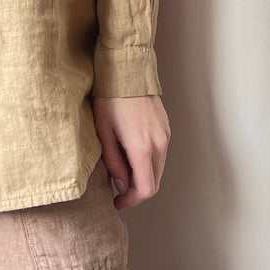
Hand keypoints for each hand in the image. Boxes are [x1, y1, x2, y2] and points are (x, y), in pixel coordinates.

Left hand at [91, 94, 169, 210]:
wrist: (127, 69)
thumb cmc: (110, 97)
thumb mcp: (103, 131)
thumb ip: (113, 162)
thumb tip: (121, 183)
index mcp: (143, 148)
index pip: (145, 189)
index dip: (131, 201)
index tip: (117, 201)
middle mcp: (159, 144)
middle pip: (154, 181)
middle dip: (137, 189)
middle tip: (117, 187)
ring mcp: (165, 134)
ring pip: (158, 168)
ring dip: (143, 175)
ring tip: (122, 167)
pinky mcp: (165, 127)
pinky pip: (160, 153)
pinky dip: (148, 161)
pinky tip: (131, 152)